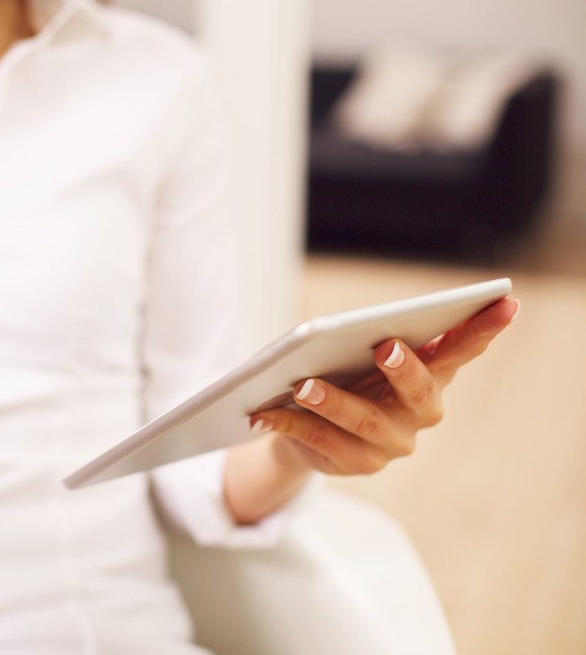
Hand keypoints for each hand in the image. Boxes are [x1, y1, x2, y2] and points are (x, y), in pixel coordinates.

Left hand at [251, 297, 518, 475]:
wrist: (309, 430)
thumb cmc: (345, 375)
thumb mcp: (359, 353)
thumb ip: (366, 337)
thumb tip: (343, 326)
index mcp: (431, 375)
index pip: (463, 349)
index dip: (484, 329)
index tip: (503, 303)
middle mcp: (419, 412)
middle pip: (418, 391)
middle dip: (404, 368)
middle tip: (385, 345)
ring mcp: (392, 443)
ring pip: (364, 422)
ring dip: (332, 401)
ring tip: (301, 385)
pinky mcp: (356, 464)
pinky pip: (321, 442)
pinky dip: (290, 424)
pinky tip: (264, 412)